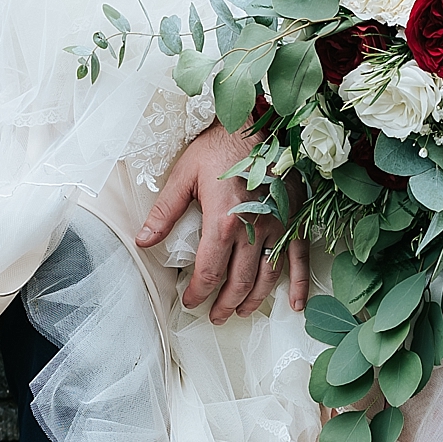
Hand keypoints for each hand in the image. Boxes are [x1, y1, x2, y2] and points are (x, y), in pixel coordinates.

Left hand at [136, 123, 309, 321]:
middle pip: (238, 282)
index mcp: (223, 220)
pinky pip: (298, 259)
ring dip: (253, 300)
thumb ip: (165, 212)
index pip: (209, 272)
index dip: (198, 293)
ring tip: (241, 312)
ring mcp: (278, 227)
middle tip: (214, 316)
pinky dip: (297, 285)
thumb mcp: (184, 176)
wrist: (257, 125)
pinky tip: (293, 305)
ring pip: (267, 277)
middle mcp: (253, 229)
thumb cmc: (218, 148)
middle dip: (224, 304)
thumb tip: (143, 240)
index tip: (190, 301)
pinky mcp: (294, 222)